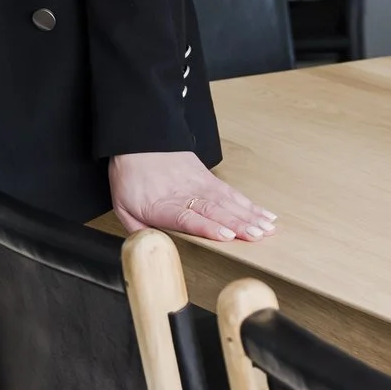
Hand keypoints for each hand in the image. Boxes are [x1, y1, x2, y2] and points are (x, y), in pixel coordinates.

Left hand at [109, 152, 275, 242]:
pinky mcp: (209, 178)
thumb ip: (137, 231)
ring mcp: (200, 185)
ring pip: (228, 201)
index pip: (188, 216)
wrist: (138, 140)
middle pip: (214, 210)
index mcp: (162, 205)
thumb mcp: (122, 206)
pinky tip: (264, 214)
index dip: (208, 227)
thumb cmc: (131, 176)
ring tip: (267, 228)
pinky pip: (232, 192)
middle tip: (257, 235)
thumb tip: (150, 249)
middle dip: (238, 224)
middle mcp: (185, 194)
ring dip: (249, 215)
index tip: (227, 235)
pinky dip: (250, 204)